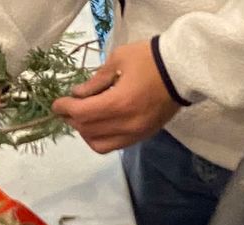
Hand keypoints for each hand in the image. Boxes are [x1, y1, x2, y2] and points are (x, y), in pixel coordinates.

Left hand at [52, 40, 180, 153]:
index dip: (64, 108)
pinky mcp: (143, 136)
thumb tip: (78, 94)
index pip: (81, 113)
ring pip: (97, 143)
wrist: (186, 69)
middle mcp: (126, 124)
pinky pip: (113, 146)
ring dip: (85, 132)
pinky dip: (99, 139)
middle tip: (68, 108)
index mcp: (119, 103)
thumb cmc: (152, 59)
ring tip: (83, 118)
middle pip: (87, 129)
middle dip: (73, 119)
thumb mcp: (119, 60)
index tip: (57, 103)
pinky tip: (98, 125)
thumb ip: (96, 80)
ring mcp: (135, 133)